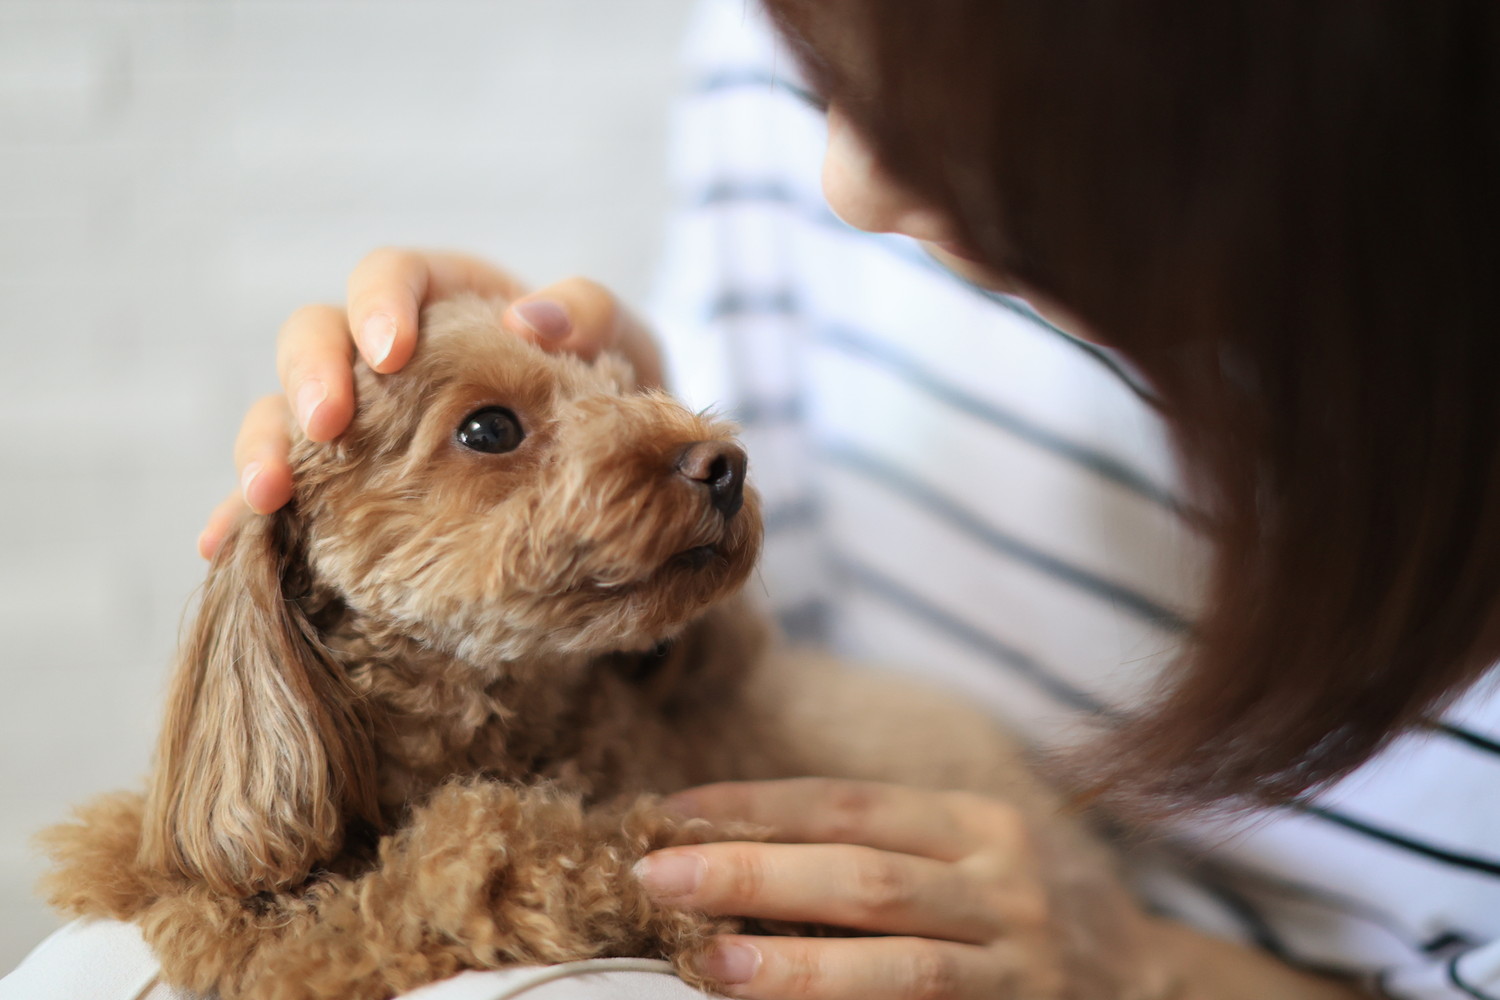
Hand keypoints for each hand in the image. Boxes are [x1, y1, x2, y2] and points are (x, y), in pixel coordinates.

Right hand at [199, 247, 664, 557]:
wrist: (617, 477)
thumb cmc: (609, 390)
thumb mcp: (620, 342)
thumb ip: (589, 314)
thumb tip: (529, 318)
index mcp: (442, 301)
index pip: (388, 277)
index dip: (378, 304)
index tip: (390, 351)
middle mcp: (384, 358)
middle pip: (313, 338)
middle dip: (309, 377)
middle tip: (327, 424)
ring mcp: (359, 425)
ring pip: (280, 415)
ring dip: (263, 449)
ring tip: (265, 497)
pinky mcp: (348, 490)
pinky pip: (287, 498)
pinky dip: (248, 517)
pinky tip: (223, 548)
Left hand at [634, 779, 1170, 999]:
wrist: (1144, 981)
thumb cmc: (1019, 904)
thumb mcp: (967, 850)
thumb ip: (881, 845)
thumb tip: (740, 844)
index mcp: (978, 824)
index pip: (851, 803)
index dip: (758, 807)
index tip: (674, 815)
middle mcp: (1003, 888)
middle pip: (867, 877)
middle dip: (758, 877)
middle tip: (661, 878)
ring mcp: (1017, 968)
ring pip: (900, 968)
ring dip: (797, 968)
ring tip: (709, 966)